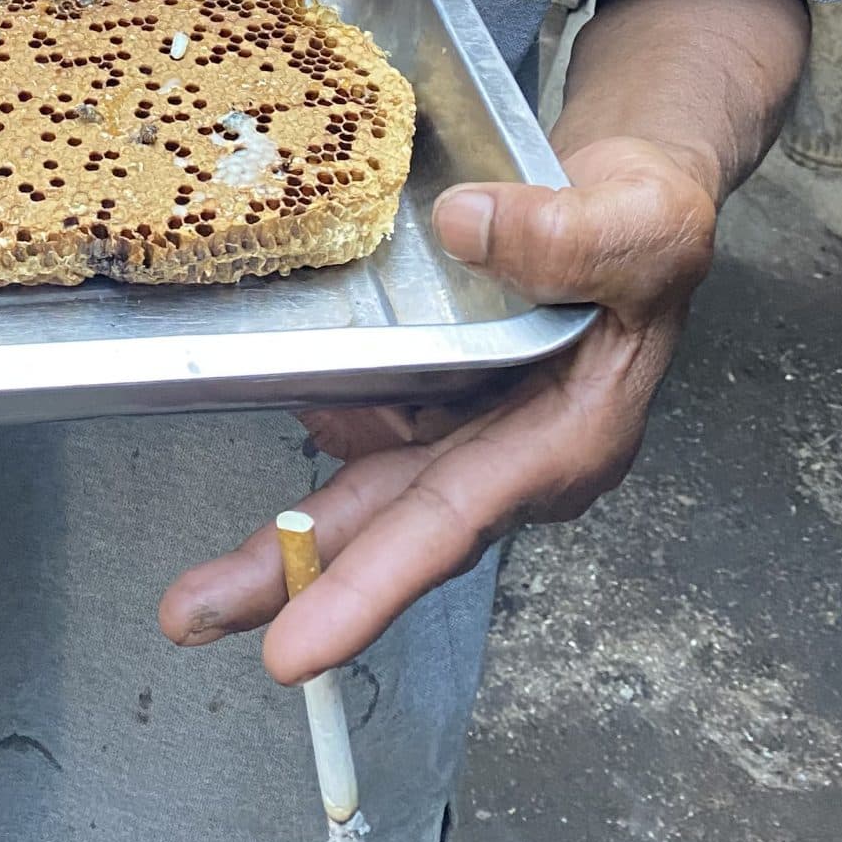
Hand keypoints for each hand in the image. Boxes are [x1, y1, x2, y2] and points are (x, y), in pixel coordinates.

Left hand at [157, 136, 716, 682]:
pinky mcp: (440, 390)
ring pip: (368, 485)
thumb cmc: (649, 223)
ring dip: (290, 535)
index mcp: (565, 440)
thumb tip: (467, 227)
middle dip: (297, 582)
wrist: (630, 196)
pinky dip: (321, 416)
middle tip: (192, 618)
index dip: (371, 583)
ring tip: (196, 589)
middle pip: (391, 527)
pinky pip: (367, 419)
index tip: (296, 646)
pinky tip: (275, 398)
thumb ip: (565, 235)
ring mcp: (471, 425)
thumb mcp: (640, 224)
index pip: (454, 520)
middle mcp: (509, 452)